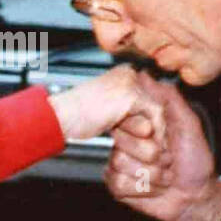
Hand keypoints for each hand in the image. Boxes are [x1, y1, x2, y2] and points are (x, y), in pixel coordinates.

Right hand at [48, 64, 165, 142]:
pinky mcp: (130, 95)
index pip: (149, 96)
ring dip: (158, 131)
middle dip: (158, 126)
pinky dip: (155, 131)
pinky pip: (154, 114)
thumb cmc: (76, 117)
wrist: (60, 117)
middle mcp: (128, 74)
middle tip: (160, 145)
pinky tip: (149, 142)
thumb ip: (126, 115)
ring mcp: (130, 83)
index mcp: (123, 75)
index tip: (154, 138)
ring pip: (157, 108)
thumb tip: (147, 127)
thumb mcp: (108, 113)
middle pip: (156, 101)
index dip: (153, 119)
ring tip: (157, 146)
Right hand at [105, 71, 220, 220]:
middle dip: (151, 156)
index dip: (144, 133)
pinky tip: (153, 187)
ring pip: (120, 166)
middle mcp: (128, 143)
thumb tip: (145, 75)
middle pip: (120, 146)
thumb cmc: (195, 160)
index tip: (160, 137)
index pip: (124, 122)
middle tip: (166, 158)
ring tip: (163, 175)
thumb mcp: (188, 123)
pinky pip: (118, 184)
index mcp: (141, 126)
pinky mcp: (118, 186)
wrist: (196, 196)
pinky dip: (142, 189)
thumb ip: (168, 97)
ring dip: (150, 175)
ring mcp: (120, 164)